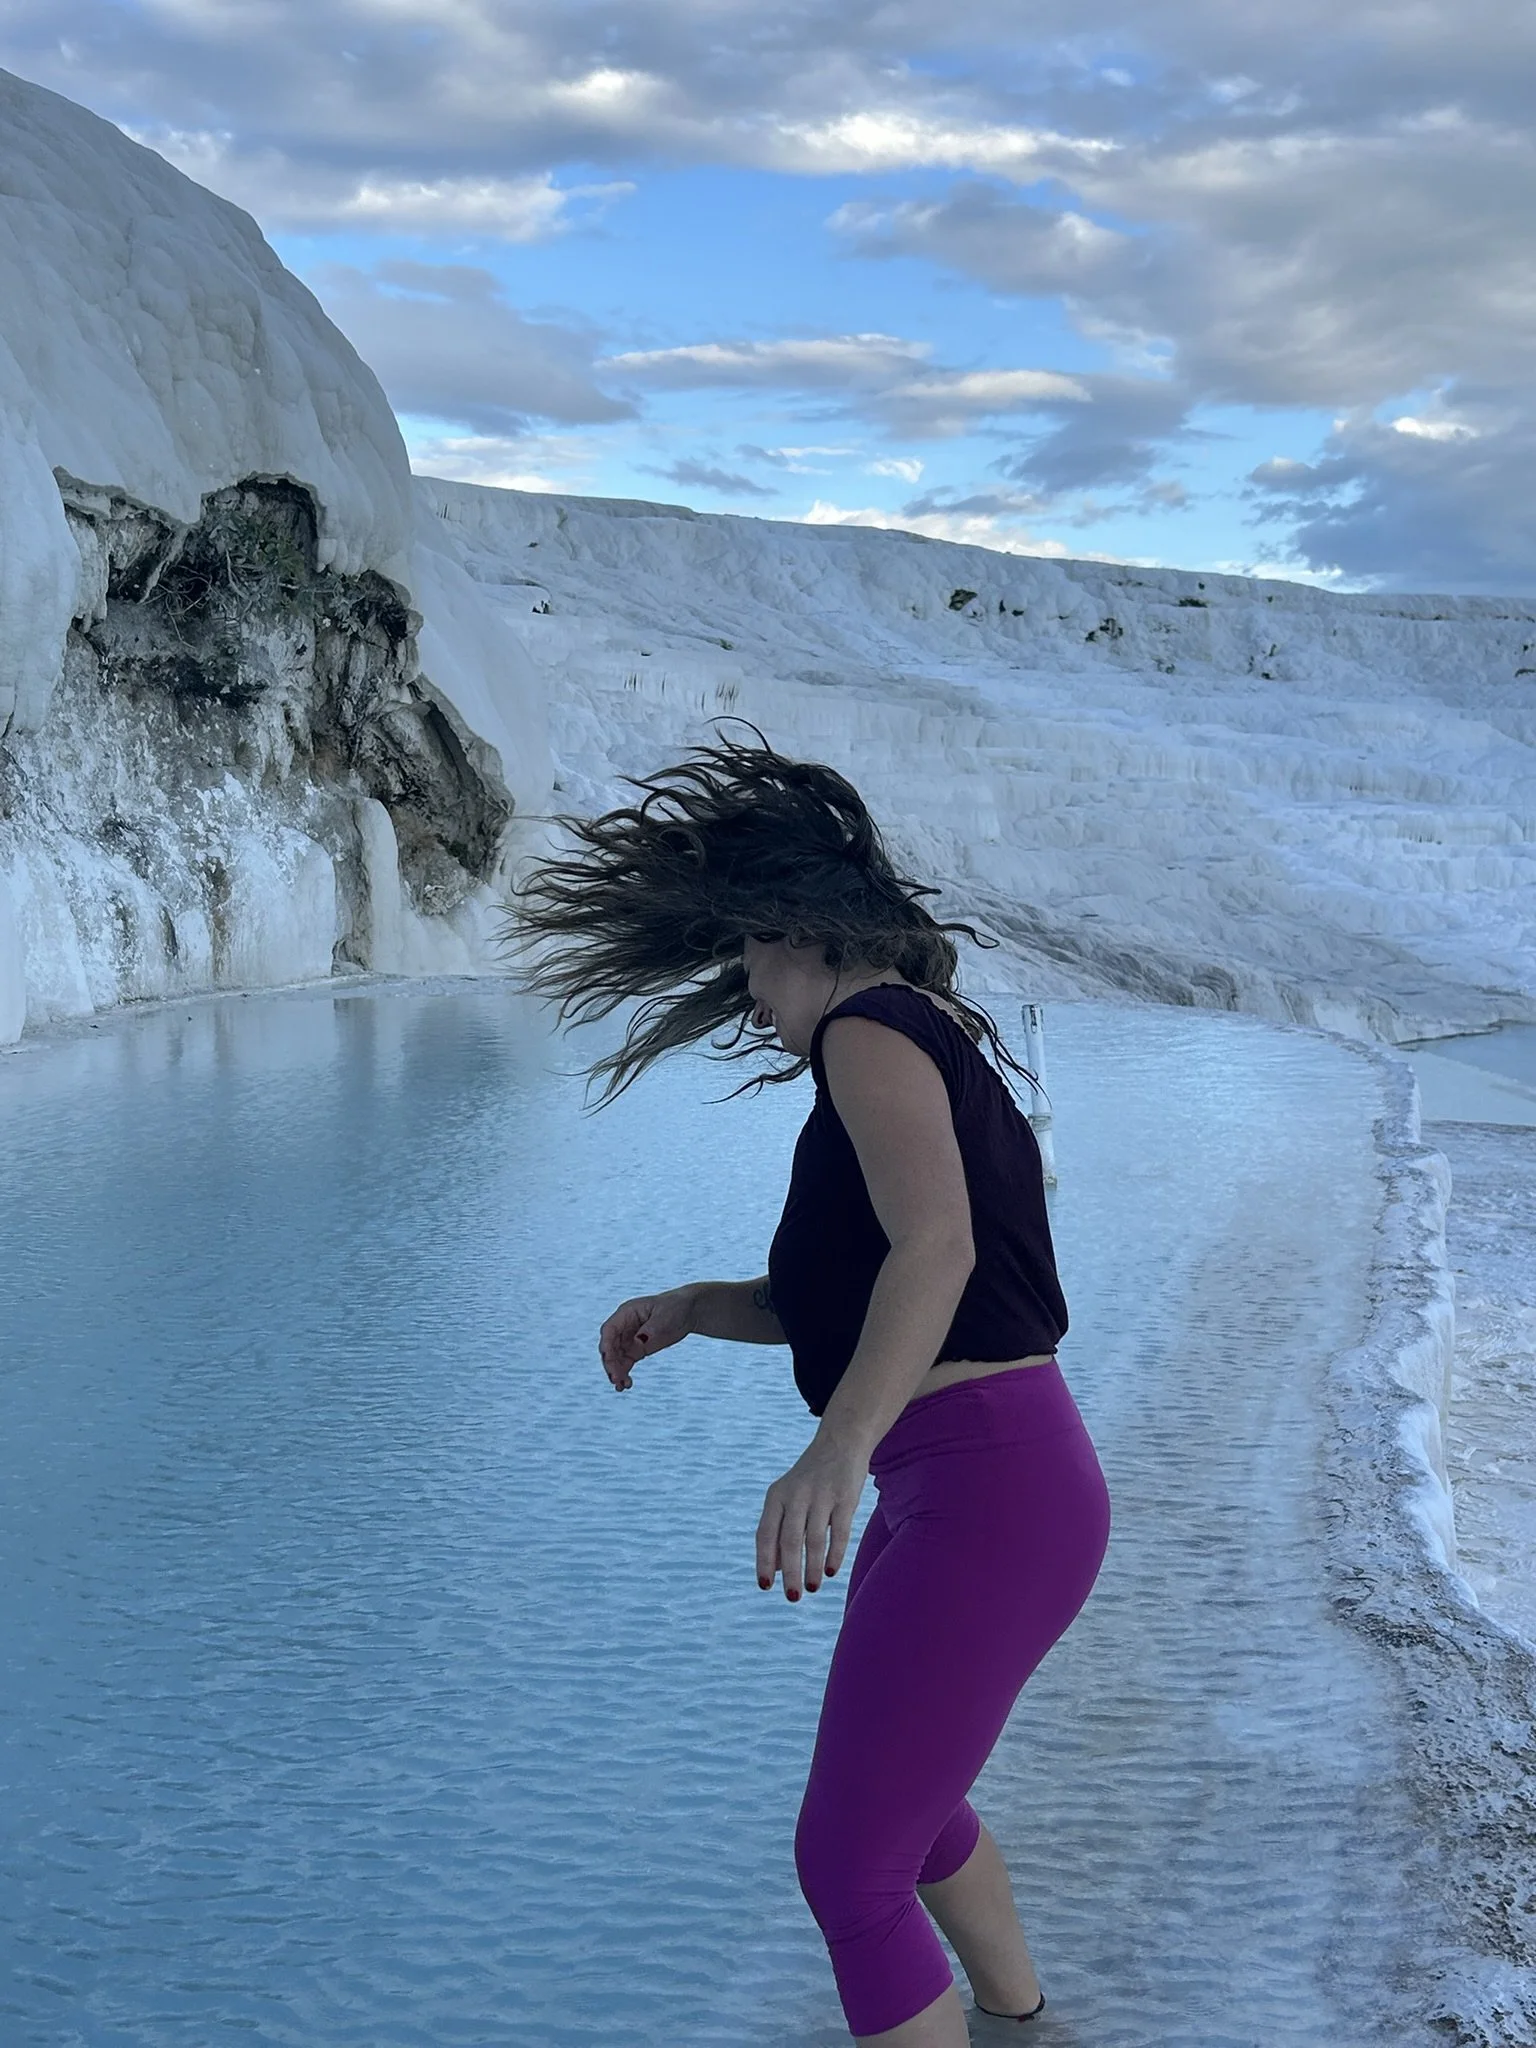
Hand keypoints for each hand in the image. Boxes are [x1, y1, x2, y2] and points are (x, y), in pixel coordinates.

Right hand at [598, 1287, 694, 1389]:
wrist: (687, 1312)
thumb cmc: (675, 1307)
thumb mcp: (665, 1316)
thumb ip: (651, 1328)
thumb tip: (639, 1340)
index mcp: (627, 1313)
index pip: (610, 1329)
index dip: (606, 1344)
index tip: (608, 1359)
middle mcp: (624, 1326)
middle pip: (610, 1346)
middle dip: (610, 1362)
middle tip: (615, 1378)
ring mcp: (629, 1339)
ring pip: (615, 1357)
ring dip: (616, 1371)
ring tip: (621, 1385)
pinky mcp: (637, 1349)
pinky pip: (625, 1363)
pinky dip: (624, 1373)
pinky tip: (626, 1385)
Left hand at [756, 1432, 866, 1601]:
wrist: (841, 1442)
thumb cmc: (810, 1480)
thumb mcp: (788, 1498)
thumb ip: (780, 1530)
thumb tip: (776, 1570)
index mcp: (776, 1496)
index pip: (765, 1533)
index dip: (764, 1561)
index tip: (765, 1586)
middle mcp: (796, 1495)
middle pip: (789, 1540)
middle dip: (790, 1572)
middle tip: (792, 1597)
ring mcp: (821, 1494)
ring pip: (813, 1538)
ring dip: (811, 1568)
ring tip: (811, 1589)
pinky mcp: (845, 1496)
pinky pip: (839, 1531)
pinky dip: (834, 1553)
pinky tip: (830, 1571)